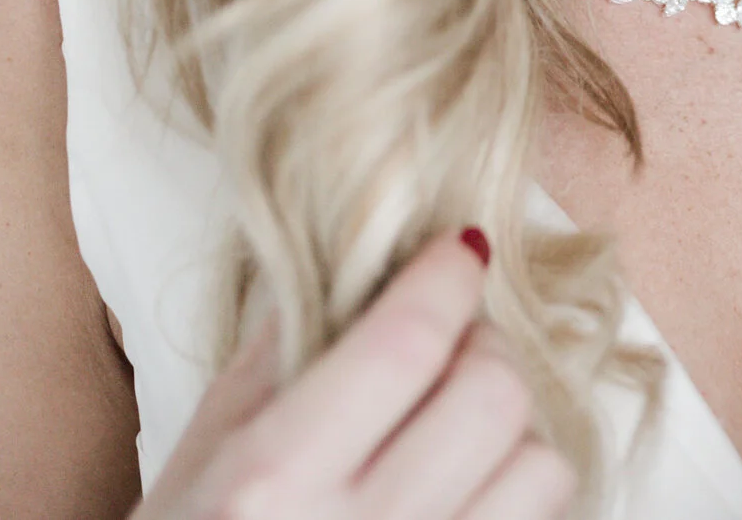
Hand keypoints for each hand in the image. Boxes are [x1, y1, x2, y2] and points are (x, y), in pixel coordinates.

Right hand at [133, 228, 576, 519]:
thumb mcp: (201, 451)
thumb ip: (279, 350)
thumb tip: (361, 262)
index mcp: (274, 481)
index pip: (404, 346)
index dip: (446, 280)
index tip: (459, 252)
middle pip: (492, 396)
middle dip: (483, 345)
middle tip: (452, 344)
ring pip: (540, 467)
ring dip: (512, 429)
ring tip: (458, 427)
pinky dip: (514, 489)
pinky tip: (465, 485)